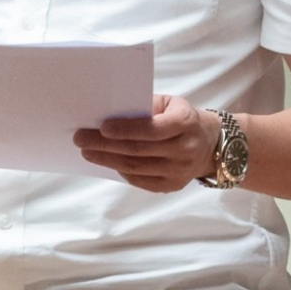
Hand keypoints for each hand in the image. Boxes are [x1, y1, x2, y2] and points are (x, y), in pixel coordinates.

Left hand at [74, 93, 219, 191]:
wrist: (210, 143)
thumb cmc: (181, 118)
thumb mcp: (170, 104)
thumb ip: (145, 106)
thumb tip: (110, 113)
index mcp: (186, 122)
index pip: (153, 129)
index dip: (126, 129)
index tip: (102, 127)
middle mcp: (186, 149)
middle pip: (139, 150)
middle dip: (105, 145)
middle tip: (80, 138)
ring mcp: (180, 171)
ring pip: (136, 168)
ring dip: (107, 160)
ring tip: (87, 152)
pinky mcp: (173, 185)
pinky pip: (140, 181)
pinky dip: (120, 171)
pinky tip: (106, 162)